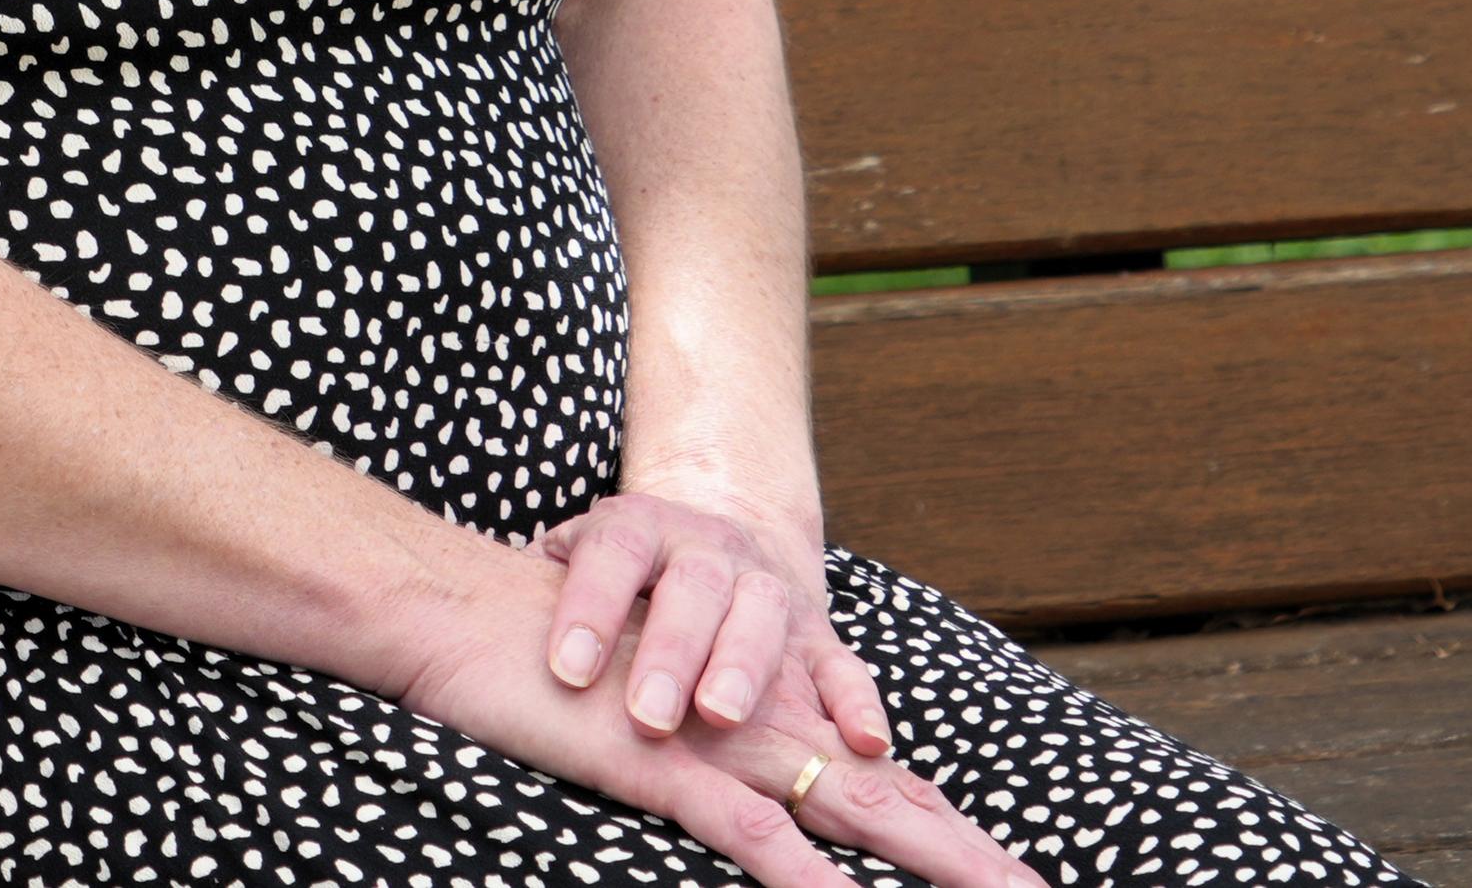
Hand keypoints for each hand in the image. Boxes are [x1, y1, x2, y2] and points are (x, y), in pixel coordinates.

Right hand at [387, 543, 1043, 887]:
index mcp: (756, 717)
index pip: (872, 779)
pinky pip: (750, 831)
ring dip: (932, 859)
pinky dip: (806, 880)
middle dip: (970, 855)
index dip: (945, 830)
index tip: (1013, 878)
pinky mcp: (664, 763)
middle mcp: (754, 722)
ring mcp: (716, 742)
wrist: (458, 610)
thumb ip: (693, 764)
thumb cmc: (538, 668)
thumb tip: (748, 815)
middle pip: (890, 798)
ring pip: (850, 809)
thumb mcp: (632, 724)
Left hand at [538, 489, 891, 757]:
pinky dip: (856, 701)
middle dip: (672, 651)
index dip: (589, 608)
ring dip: (744, 669)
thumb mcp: (574, 559)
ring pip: (762, 618)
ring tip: (721, 719)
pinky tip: (863, 742)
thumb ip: (538, 583)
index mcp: (640, 527)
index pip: (612, 554)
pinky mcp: (815, 630)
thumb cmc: (619, 575)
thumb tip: (470, 617)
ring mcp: (766, 586)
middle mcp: (708, 550)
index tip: (566, 671)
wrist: (713, 534)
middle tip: (649, 715)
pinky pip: (841, 662)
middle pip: (693, 589)